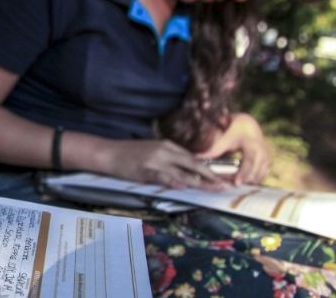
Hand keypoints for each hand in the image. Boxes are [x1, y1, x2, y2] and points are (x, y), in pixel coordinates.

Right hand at [99, 138, 225, 190]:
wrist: (108, 152)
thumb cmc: (129, 153)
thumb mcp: (152, 151)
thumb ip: (169, 159)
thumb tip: (187, 171)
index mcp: (167, 145)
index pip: (193, 158)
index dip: (209, 169)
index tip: (222, 177)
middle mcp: (164, 151)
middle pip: (193, 164)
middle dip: (211, 175)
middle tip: (226, 185)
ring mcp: (156, 160)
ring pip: (183, 172)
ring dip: (200, 182)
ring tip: (214, 189)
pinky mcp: (146, 170)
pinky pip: (164, 177)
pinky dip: (175, 182)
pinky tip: (186, 186)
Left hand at [197, 112, 269, 185]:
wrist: (248, 125)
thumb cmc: (235, 131)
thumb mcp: (225, 138)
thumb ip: (214, 149)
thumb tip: (197, 157)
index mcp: (252, 144)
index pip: (249, 161)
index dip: (244, 173)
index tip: (237, 183)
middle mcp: (262, 151)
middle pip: (256, 170)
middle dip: (246, 179)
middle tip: (234, 186)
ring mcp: (267, 156)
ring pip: (261, 173)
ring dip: (251, 180)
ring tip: (238, 184)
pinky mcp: (268, 161)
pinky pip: (263, 173)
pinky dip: (255, 179)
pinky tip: (246, 182)